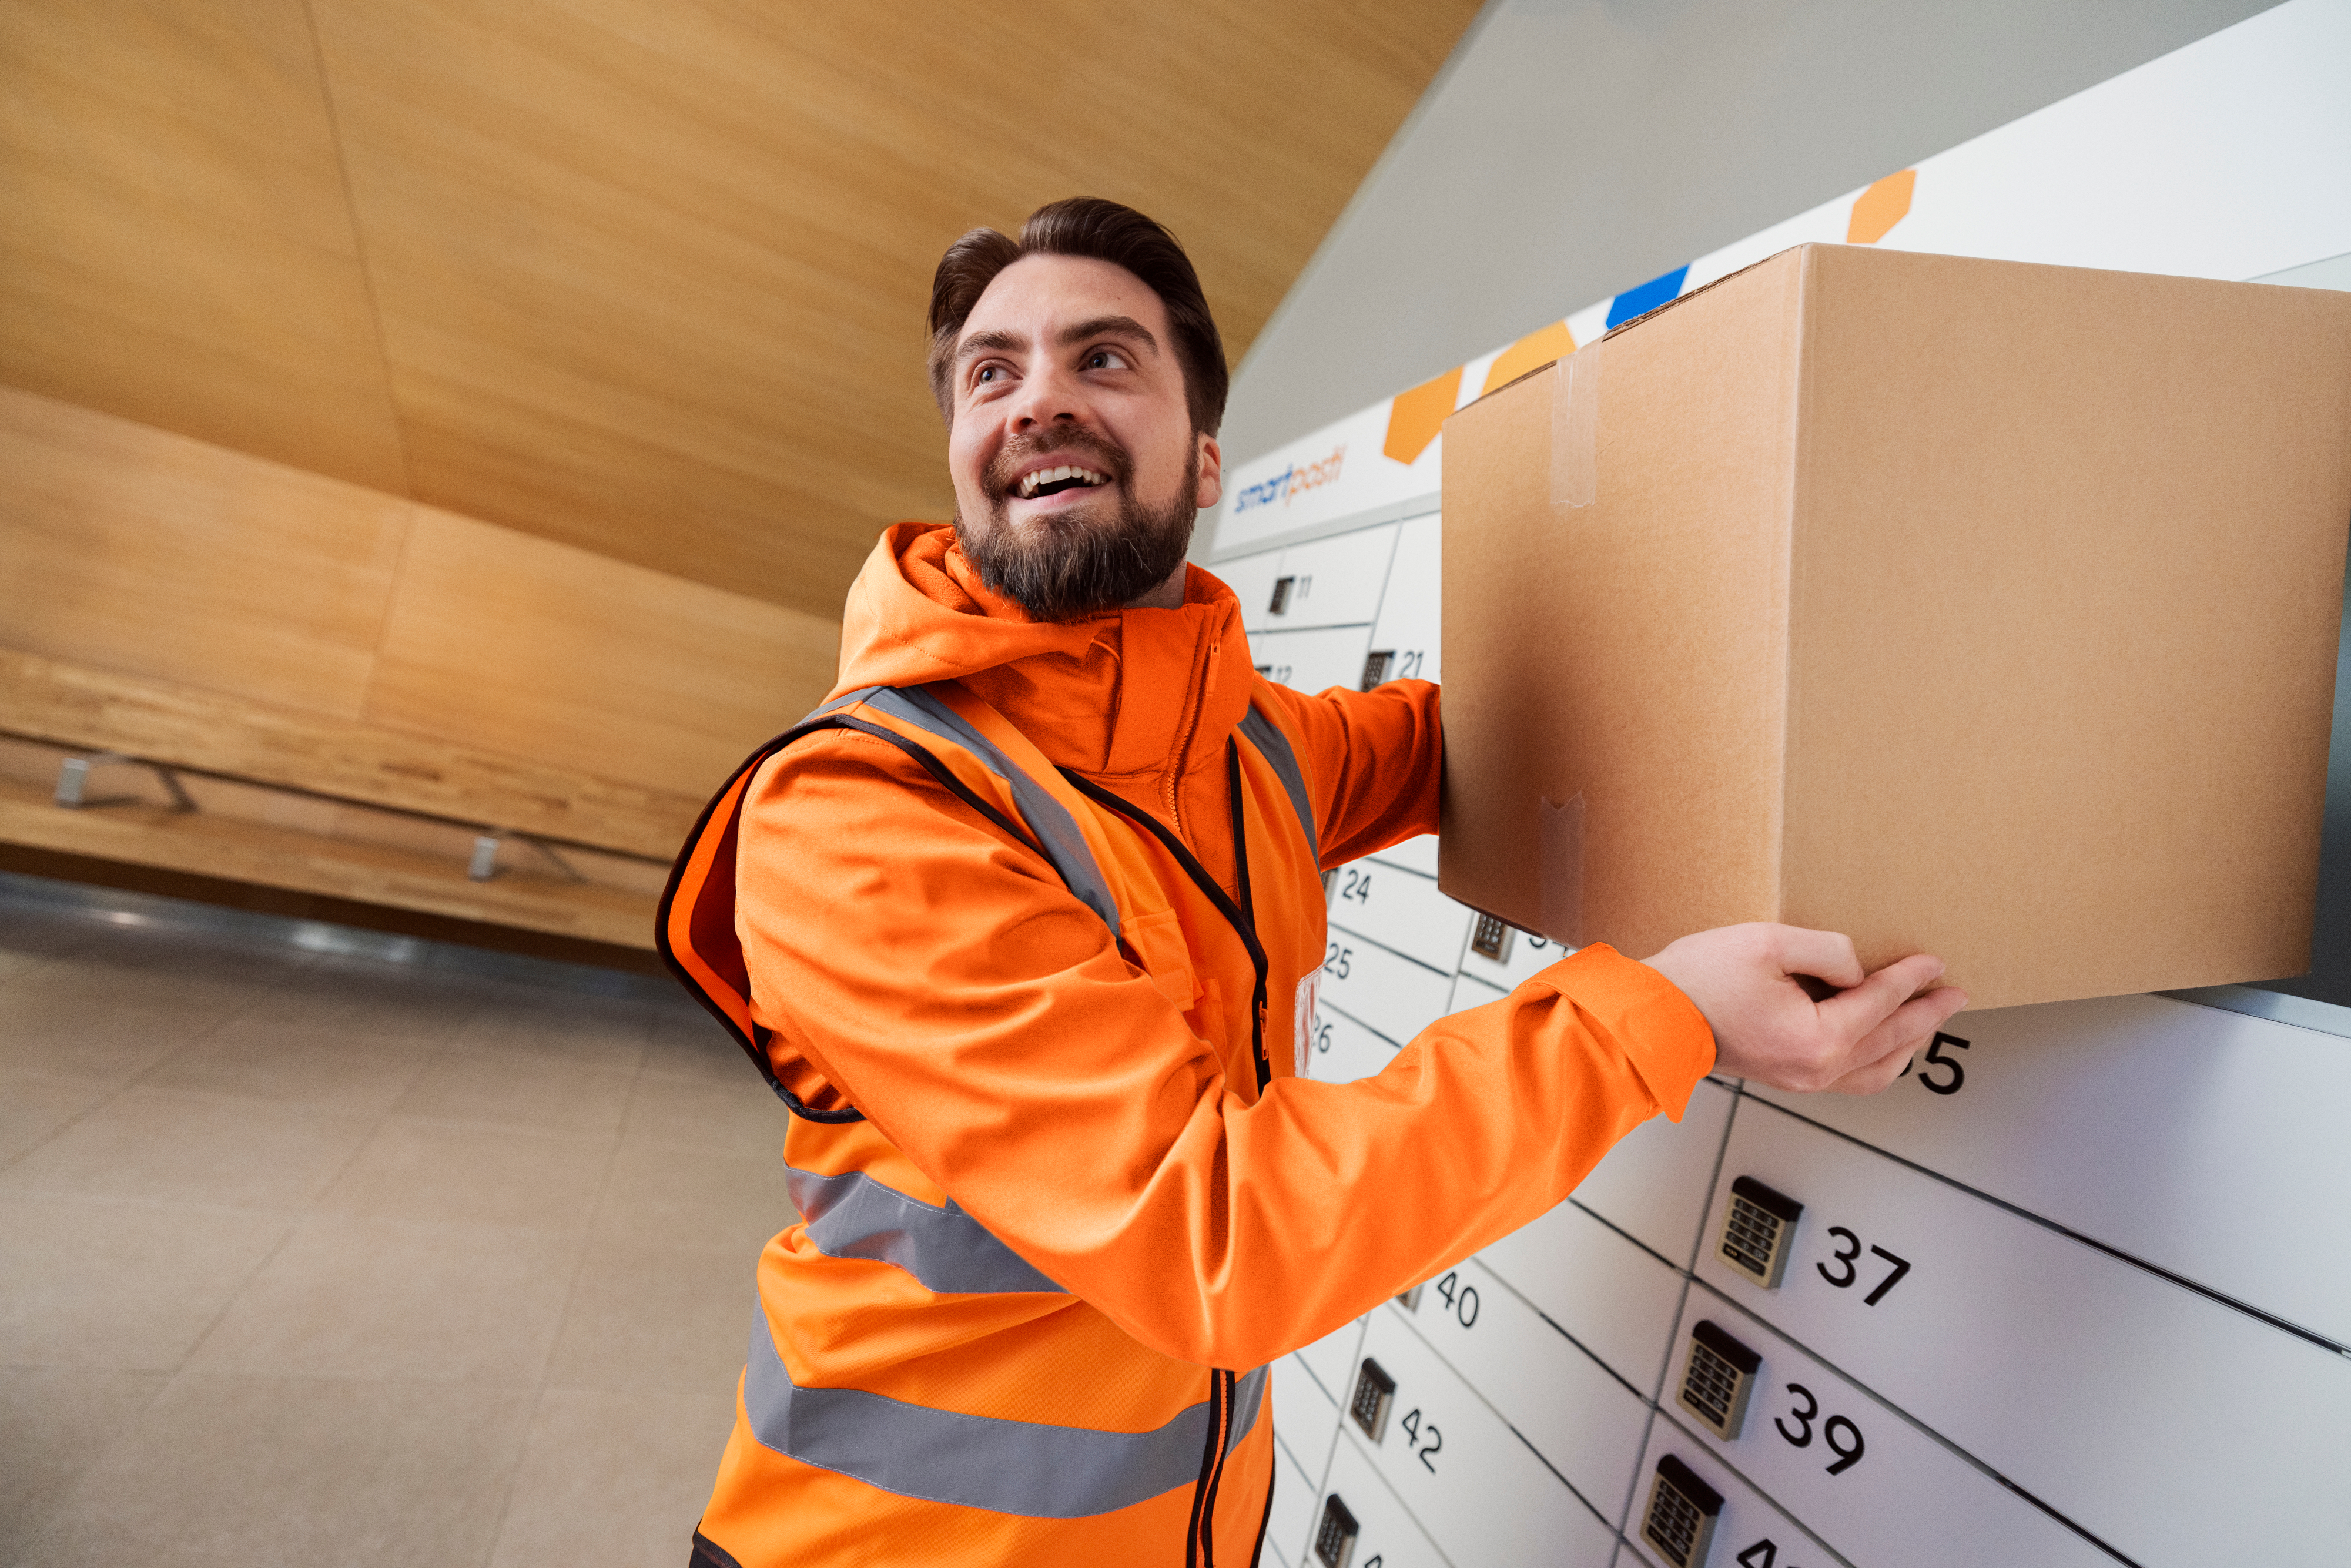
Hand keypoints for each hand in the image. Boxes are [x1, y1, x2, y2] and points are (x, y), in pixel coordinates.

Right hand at [1641, 923, 1967, 1094]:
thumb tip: (1855, 970)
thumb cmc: (1698, 982)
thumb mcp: (1768, 943)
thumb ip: (1827, 951)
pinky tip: (1881, 1048)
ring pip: (1876, 1069)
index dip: (1911, 979)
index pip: (1880, 1002)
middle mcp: (1816, 1069)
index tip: (1933, 962)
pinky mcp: (1786, 1077)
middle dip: (1926, 1016)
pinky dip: (1878, 1062)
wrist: (1652, 1018)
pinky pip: (1851, 1079)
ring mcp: (1801, 1079)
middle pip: (1890, 1041)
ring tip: (1926, 1021)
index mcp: (1817, 1039)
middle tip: (1953, 995)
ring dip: (1907, 1043)